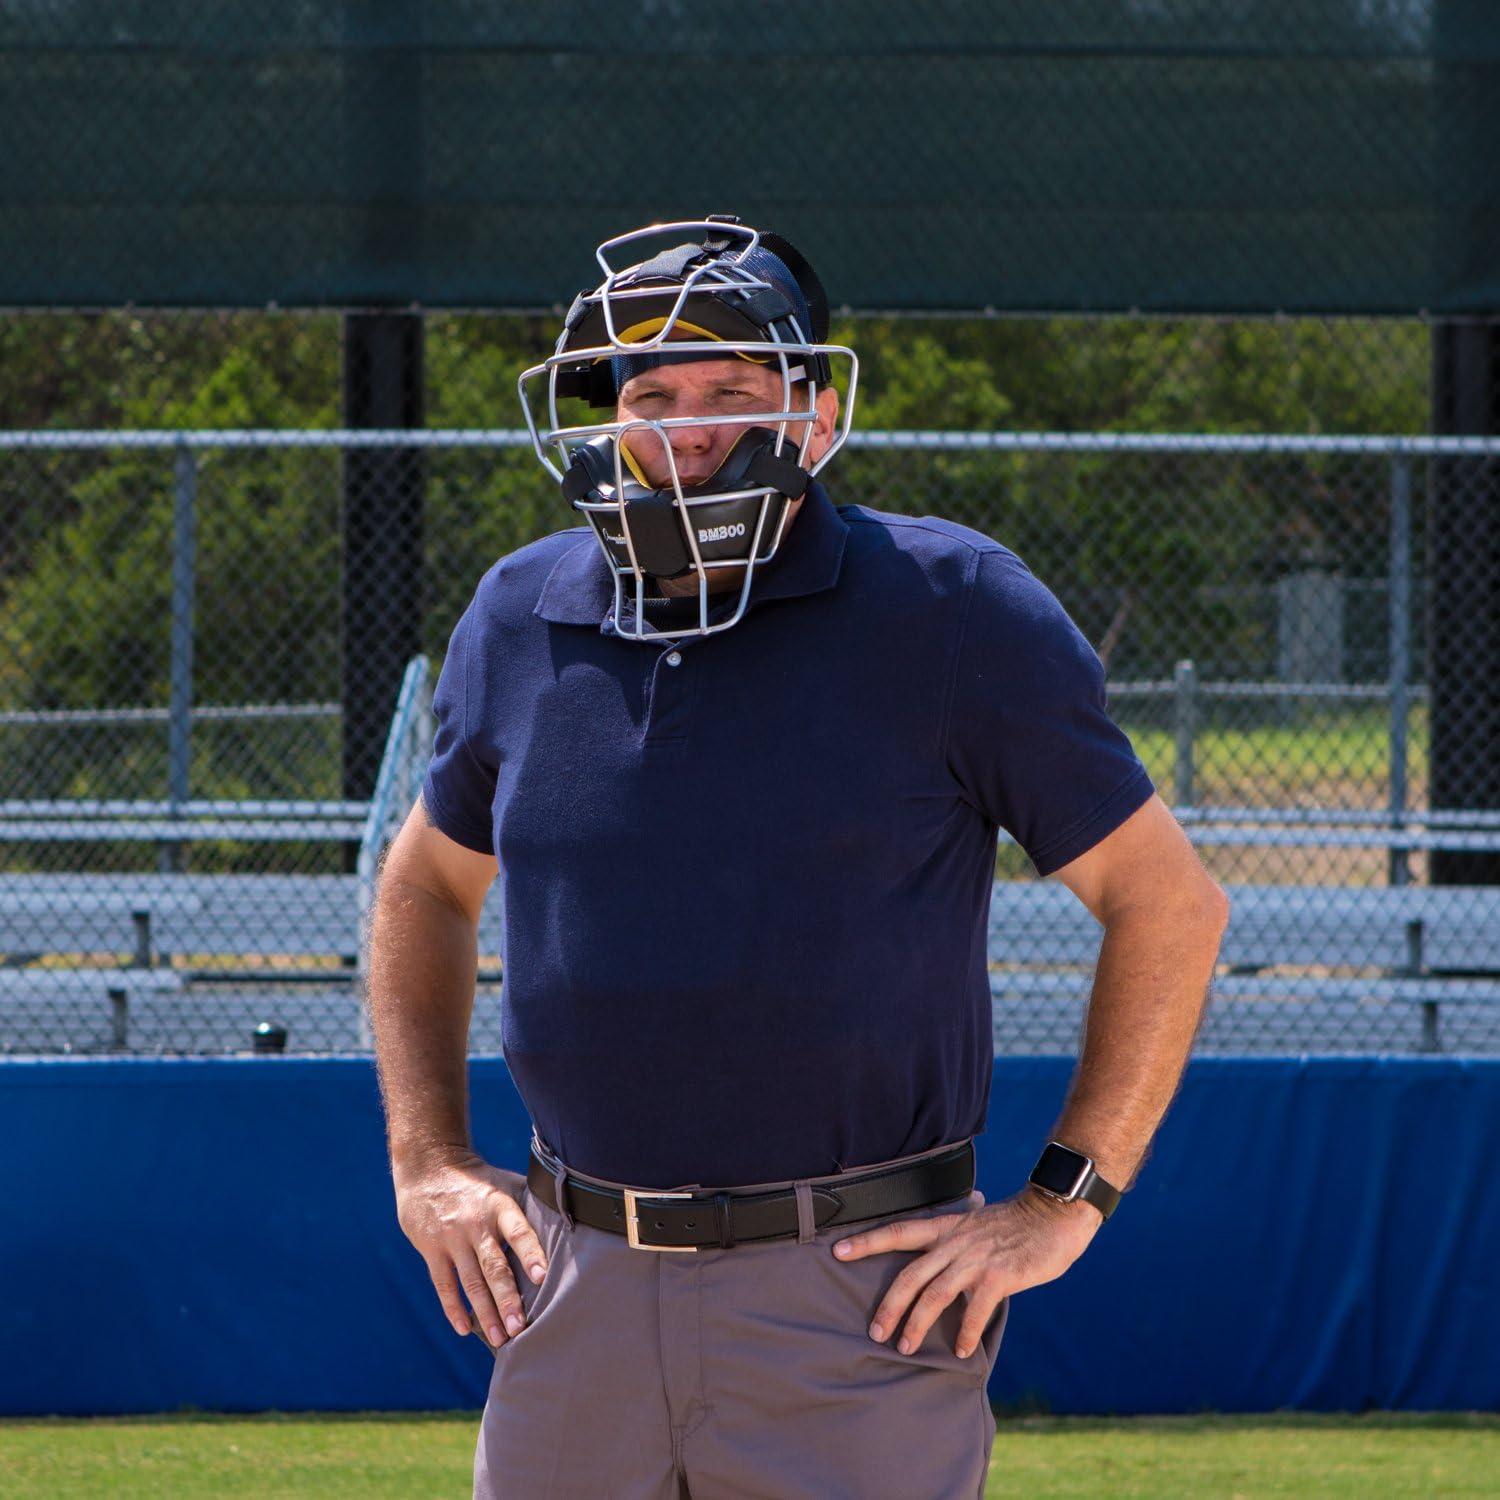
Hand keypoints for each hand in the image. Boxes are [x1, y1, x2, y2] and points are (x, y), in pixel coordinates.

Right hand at [394, 1152, 546, 1349]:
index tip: (542, 1278)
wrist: (428, 1167)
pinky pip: (443, 1283)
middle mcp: (476, 1224)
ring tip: (499, 1338)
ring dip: (484, 1312)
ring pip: (470, 1281)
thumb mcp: (507, 1183)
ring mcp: (451, 1238)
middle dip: (507, 1299)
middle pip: (494, 1266)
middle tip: (519, 1329)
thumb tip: (572, 1221)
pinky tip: (465, 1328)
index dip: (531, 1254)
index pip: (519, 1232)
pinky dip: (453, 1308)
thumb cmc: (478, 1181)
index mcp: (500, 1206)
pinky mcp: (431, 1249)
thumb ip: (531, 1205)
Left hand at [832, 1189, 1100, 1358]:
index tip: (837, 1250)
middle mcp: (954, 1242)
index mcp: (946, 1227)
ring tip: (905, 1348)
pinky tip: (958, 1350)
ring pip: (935, 1294)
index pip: (898, 1231)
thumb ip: (954, 1241)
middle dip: (889, 1305)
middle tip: (875, 1332)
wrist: (1052, 1214)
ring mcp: (976, 1259)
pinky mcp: (999, 1276)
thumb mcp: (974, 1223)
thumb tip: (936, 1262)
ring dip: (917, 1324)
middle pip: (910, 1274)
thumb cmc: (1014, 1224)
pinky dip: (964, 1332)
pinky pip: (975, 1310)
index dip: (867, 1241)